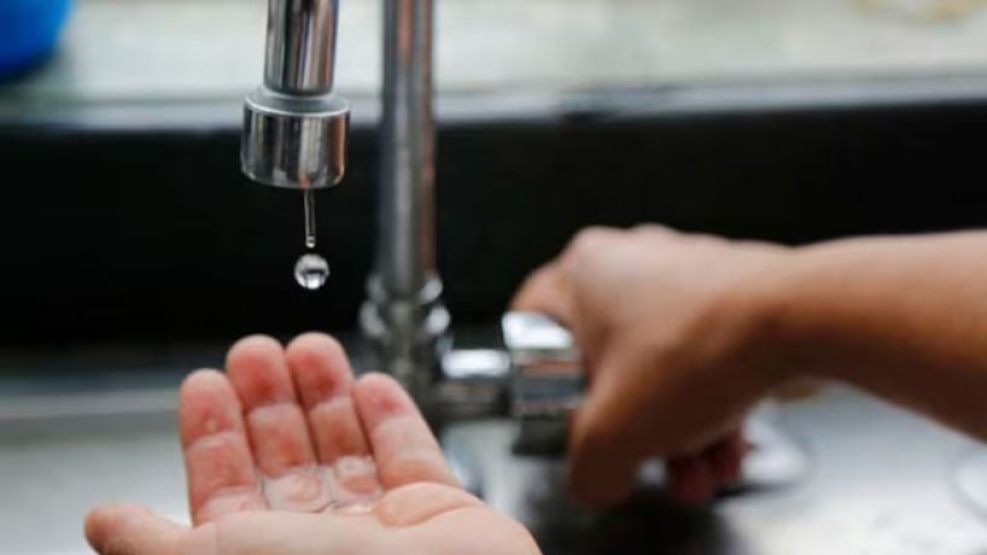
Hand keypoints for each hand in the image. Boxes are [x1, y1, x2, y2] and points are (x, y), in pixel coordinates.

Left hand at [85, 333, 539, 554]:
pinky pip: (410, 453)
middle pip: (287, 460)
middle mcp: (322, 546)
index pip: (227, 489)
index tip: (207, 383)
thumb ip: (153, 541)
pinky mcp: (439, 511)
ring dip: (325, 394)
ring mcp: (383, 531)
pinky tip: (371, 384)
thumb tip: (103, 521)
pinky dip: (391, 415)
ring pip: (346, 449)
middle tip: (257, 350)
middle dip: (269, 400)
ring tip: (309, 348)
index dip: (214, 434)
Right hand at [513, 226, 791, 506]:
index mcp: (584, 271)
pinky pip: (704, 359)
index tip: (559, 408)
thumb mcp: (613, 435)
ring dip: (677, 429)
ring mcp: (684, 273)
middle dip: (631, 426)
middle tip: (642, 456)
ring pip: (660, 366)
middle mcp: (631, 261)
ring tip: (697, 470)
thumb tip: (593, 481)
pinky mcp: (729, 293)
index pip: (532, 323)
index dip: (540, 377)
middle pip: (605, 362)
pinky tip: (727, 448)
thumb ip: (586, 470)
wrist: (802, 323)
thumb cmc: (702, 349)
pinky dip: (713, 405)